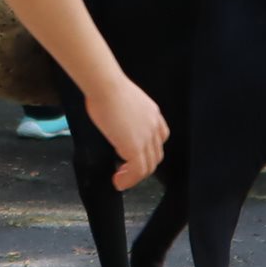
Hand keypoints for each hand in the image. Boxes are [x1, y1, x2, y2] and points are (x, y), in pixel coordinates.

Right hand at [83, 75, 168, 189]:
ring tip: (121, 180)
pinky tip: (118, 182)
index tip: (135, 155)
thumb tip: (112, 121)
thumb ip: (124, 114)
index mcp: (152, 113)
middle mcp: (153, 126)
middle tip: (126, 172)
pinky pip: (137, 171)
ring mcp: (146, 138)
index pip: (160, 138)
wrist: (105, 85)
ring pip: (148, 167)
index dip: (149, 150)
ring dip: (134, 177)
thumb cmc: (105, 87)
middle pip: (155, 155)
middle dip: (142, 167)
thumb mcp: (122, 100)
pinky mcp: (135, 147)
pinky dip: (128, 180)